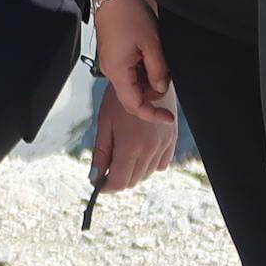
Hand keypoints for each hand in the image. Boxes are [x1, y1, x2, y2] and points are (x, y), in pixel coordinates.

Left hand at [89, 77, 176, 197]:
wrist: (145, 80)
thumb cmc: (119, 99)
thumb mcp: (104, 123)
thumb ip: (101, 152)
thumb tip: (94, 177)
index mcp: (131, 146)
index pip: (120, 181)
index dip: (107, 186)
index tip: (98, 185)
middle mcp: (150, 150)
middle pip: (133, 180)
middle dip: (118, 178)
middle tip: (106, 167)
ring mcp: (163, 147)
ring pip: (146, 174)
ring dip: (133, 171)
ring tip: (121, 153)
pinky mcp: (172, 143)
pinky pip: (160, 165)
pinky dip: (148, 164)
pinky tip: (139, 150)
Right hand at [94, 0, 173, 124]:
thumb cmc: (130, 15)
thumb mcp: (152, 45)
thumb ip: (159, 72)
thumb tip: (160, 89)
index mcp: (118, 71)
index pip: (134, 105)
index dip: (153, 115)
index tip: (170, 117)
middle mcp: (111, 70)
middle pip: (134, 96)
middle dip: (153, 94)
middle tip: (168, 76)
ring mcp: (111, 62)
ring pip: (133, 83)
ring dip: (149, 80)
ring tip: (159, 60)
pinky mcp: (113, 54)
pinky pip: (129, 71)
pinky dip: (143, 70)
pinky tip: (150, 54)